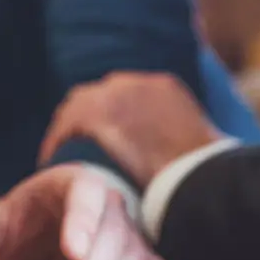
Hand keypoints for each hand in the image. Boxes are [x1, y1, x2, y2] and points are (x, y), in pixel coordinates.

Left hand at [38, 72, 220, 186]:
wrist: (197, 176)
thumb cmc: (206, 173)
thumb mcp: (203, 149)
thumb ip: (185, 146)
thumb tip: (186, 163)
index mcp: (165, 88)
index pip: (127, 96)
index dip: (114, 117)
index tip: (109, 139)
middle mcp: (138, 83)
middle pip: (100, 95)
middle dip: (89, 118)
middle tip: (80, 146)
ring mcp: (115, 93)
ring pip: (79, 106)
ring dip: (72, 129)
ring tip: (64, 156)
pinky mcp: (95, 113)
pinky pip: (67, 126)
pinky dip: (59, 143)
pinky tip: (52, 163)